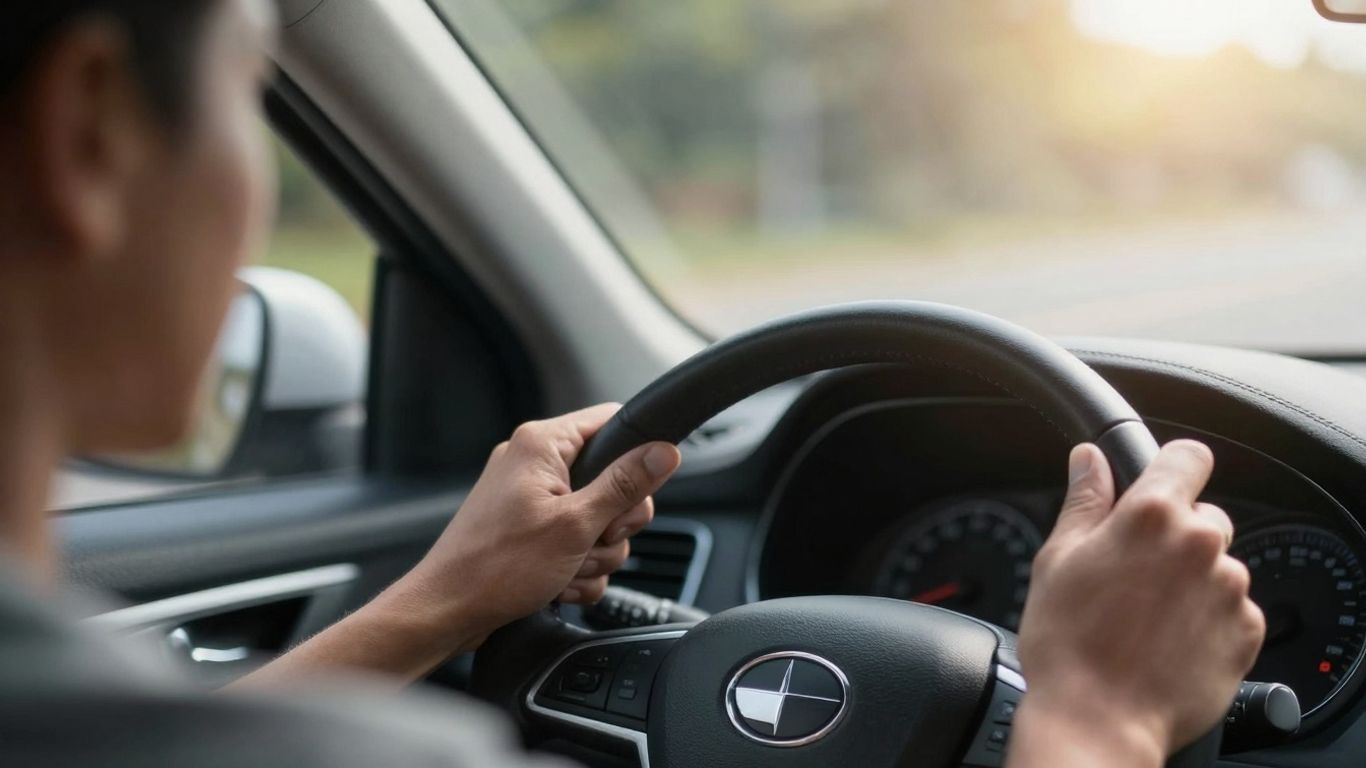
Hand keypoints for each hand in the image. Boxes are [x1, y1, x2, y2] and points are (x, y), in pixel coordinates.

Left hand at [393, 404, 680, 651]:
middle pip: (614, 478)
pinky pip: (579, 542)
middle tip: (593, 540)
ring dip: (594, 554)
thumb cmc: (495, 566)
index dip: (637, 454)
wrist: (448, 612)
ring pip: (600, 519)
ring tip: (566, 568)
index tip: (638, 490)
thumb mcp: (575, 525)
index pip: (613, 421)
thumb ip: (625, 485)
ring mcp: (533, 499)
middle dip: (613, 523)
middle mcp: (536, 464)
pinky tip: (558, 582)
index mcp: (542, 444)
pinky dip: (576, 568)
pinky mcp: (532, 529)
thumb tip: (664, 452)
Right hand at [1008, 441, 1264, 767]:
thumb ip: (1084, 501)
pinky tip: (1169, 641)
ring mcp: (1229, 588)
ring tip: (1148, 617)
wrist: (1099, 719)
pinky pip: (1233, 609)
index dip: (1171, 468)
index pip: (1189, 456)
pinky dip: (1208, 619)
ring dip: (1192, 581)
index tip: (1159, 485)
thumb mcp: (1057, 559)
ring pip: (1218, 565)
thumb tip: (1090, 459)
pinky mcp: (1246, 630)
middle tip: (1134, 574)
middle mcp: (1200, 543)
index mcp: (1151, 515)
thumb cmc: (1067, 643)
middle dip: (1175, 536)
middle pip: (1204, 516)